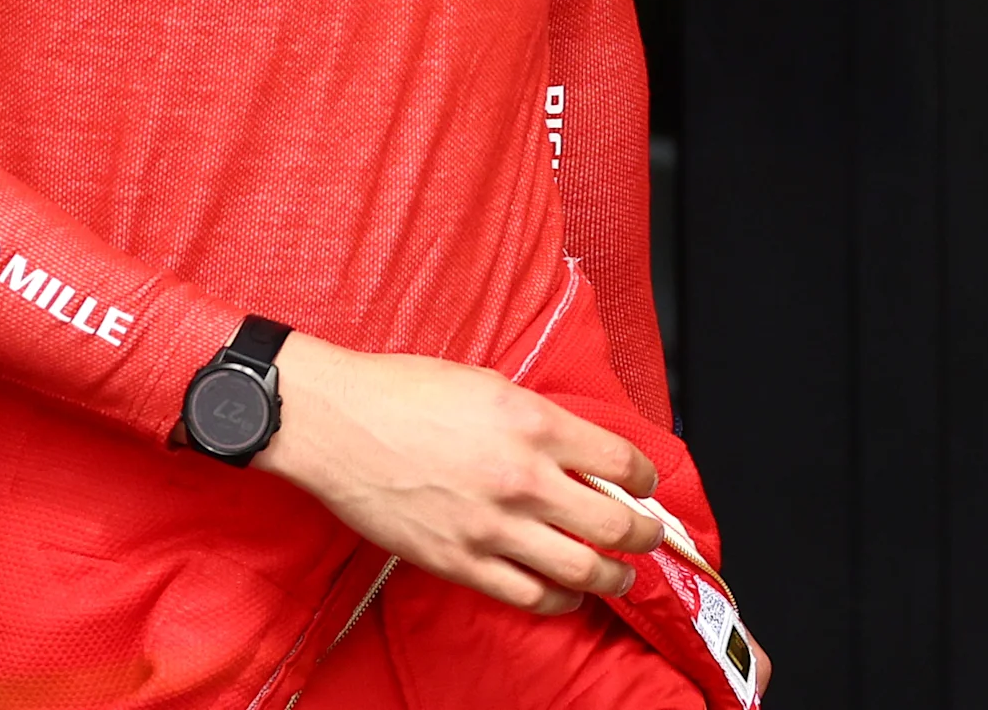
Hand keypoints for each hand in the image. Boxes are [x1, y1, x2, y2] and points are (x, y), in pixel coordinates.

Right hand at [254, 333, 665, 614]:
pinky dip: (560, 601)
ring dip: (615, 577)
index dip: (646, 478)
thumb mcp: (490, 385)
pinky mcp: (460, 562)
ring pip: (582, 570)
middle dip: (645, 535)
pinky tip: (568, 595)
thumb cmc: (404, 393)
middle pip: (615, 524)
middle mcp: (523, 479)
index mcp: (535, 424)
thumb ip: (541, 421)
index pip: (622, 462)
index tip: (646, 484)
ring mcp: (492, 527)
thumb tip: (580, 452)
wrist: (337, 423)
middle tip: (649, 535)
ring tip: (622, 574)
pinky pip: (529, 596)